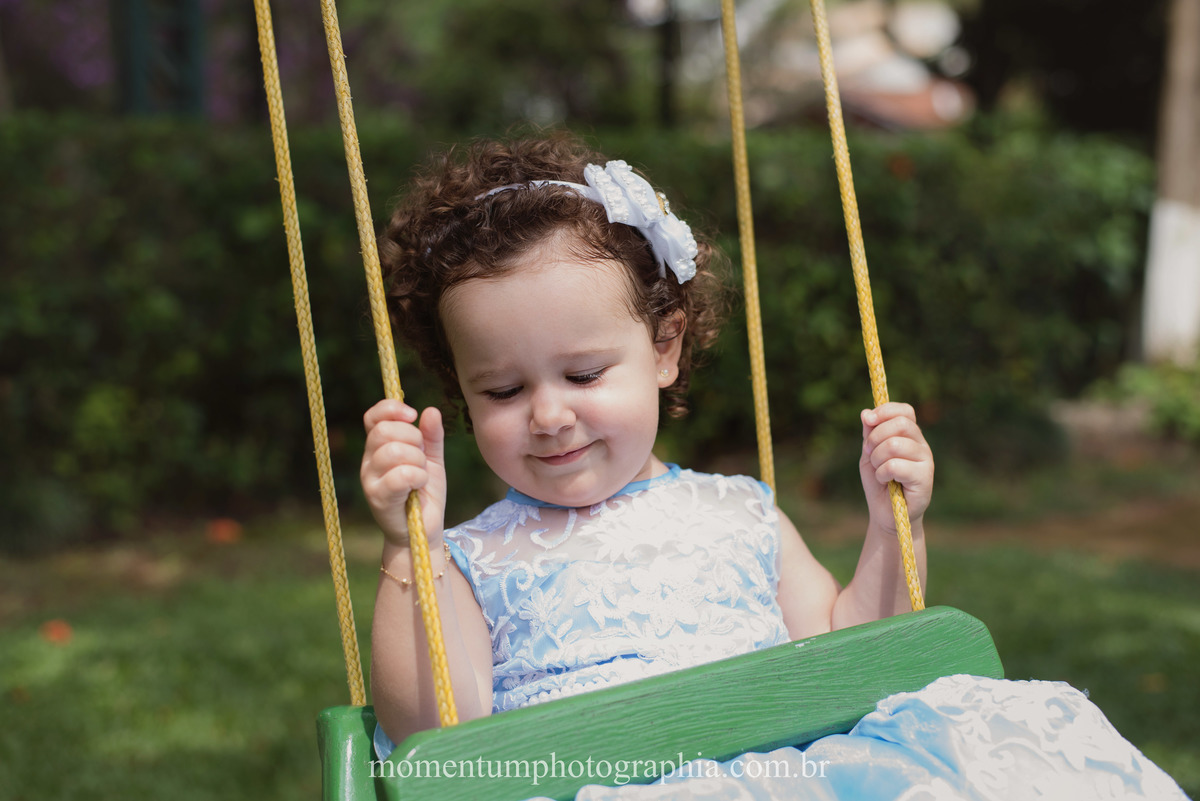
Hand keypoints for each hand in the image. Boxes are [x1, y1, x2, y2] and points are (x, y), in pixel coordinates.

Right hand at [360, 400, 446, 546]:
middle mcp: (369, 461)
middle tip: (421, 458)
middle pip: (384, 431)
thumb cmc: (425, 494)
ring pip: (394, 451)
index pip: (373, 417)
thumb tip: (430, 410)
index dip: (391, 409)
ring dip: (417, 460)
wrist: (422, 531)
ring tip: (421, 474)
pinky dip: (418, 476)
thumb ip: (431, 436)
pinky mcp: (377, 497)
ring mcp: (370, 479)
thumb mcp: (432, 460)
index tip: (411, 415)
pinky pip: (400, 475)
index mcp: (379, 447)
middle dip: (413, 438)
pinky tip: (419, 485)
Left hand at [859, 402, 933, 535]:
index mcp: (910, 436)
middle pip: (900, 424)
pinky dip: (882, 473)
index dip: (885, 411)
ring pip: (894, 444)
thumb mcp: (869, 454)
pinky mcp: (924, 478)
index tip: (868, 419)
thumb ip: (869, 433)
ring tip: (879, 471)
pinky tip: (886, 481)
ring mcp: (926, 461)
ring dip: (877, 458)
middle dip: (875, 437)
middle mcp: (921, 445)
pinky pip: (896, 465)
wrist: (885, 514)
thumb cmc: (879, 483)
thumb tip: (866, 413)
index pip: (905, 411)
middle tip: (869, 453)